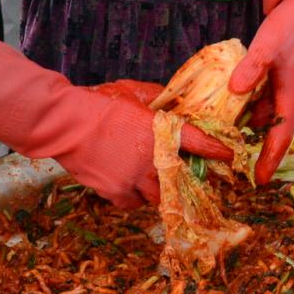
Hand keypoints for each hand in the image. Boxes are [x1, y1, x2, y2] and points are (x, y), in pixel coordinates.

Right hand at [61, 81, 230, 206]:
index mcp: (159, 132)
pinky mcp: (113, 191)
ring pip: (158, 197)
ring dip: (161, 190)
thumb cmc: (99, 101)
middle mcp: (150, 160)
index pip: (198, 143)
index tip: (228, 156)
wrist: (65, 121)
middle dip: (187, 179)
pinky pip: (132, 203)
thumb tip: (173, 101)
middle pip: (180, 180)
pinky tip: (133, 187)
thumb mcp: (133, 91)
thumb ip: (158, 97)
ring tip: (159, 182)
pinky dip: (136, 197)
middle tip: (190, 176)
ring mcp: (132, 179)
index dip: (216, 151)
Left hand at [231, 0, 293, 183]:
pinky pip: (275, 99)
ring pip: (273, 111)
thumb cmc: (291, 22)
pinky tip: (242, 98)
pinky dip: (259, 102)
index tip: (258, 181)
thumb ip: (251, 67)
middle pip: (273, 126)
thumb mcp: (267, 42)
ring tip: (228, 121)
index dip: (269, 160)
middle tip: (227, 146)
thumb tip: (234, 90)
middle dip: (253, 137)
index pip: (281, 137)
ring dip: (254, 117)